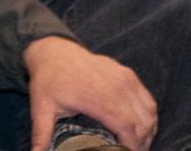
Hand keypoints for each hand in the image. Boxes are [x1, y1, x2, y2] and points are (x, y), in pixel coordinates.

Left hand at [24, 36, 156, 150]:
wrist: (53, 50)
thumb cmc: (48, 79)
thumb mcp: (41, 107)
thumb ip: (42, 133)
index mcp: (97, 96)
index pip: (126, 125)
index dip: (132, 144)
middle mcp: (115, 86)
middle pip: (141, 122)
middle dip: (142, 142)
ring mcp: (124, 78)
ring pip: (148, 111)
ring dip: (148, 130)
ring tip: (139, 145)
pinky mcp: (127, 74)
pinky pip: (147, 99)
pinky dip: (149, 116)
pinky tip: (142, 127)